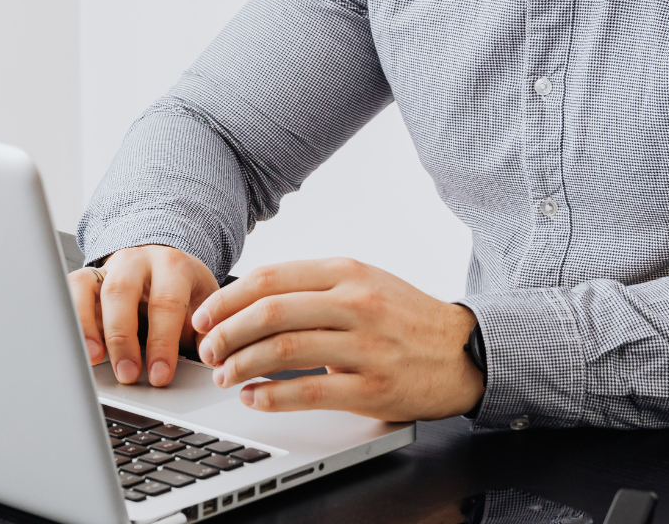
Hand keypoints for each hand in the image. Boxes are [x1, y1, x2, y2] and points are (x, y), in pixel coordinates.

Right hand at [68, 244, 218, 386]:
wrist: (167, 264)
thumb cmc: (185, 291)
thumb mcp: (204, 306)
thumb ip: (206, 333)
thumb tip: (213, 363)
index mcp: (173, 266)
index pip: (167, 301)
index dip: (163, 341)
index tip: (160, 375)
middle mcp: (137, 261)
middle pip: (122, 292)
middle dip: (123, 337)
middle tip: (128, 375)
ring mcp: (108, 268)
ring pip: (87, 287)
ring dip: (87, 326)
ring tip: (93, 360)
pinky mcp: (87, 279)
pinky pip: (69, 291)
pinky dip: (69, 318)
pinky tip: (72, 346)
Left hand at [190, 258, 484, 420]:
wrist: (462, 350)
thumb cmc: (404, 315)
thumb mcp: (364, 280)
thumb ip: (314, 284)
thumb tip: (251, 298)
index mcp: (347, 270)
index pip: (271, 277)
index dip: (228, 298)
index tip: (206, 316)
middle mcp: (354, 301)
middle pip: (270, 312)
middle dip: (226, 333)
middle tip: (207, 350)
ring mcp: (364, 344)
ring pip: (284, 350)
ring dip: (242, 365)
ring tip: (225, 376)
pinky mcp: (372, 386)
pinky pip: (310, 392)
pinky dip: (272, 396)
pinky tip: (254, 398)